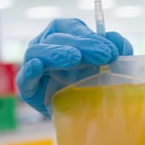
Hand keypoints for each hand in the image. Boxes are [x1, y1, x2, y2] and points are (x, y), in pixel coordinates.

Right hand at [16, 18, 132, 116]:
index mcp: (64, 36)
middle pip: (58, 38)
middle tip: (103, 55)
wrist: (84, 117)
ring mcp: (34, 66)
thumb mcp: (108, 67)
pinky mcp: (29, 88)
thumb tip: (119, 43)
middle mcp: (46, 46)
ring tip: (75, 58)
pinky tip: (38, 66)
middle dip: (83, 45)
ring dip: (57, 53)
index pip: (73, 28)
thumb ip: (114, 51)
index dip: (91, 36)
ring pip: (38, 52)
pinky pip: (25, 77)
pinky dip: (30, 70)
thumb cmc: (93, 85)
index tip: (111, 51)